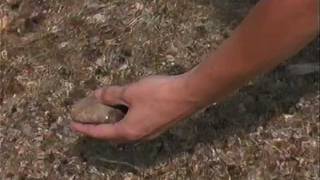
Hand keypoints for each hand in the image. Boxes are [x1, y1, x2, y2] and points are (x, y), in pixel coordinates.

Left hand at [71, 75, 201, 142]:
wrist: (189, 94)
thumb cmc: (158, 93)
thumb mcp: (131, 92)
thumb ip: (112, 95)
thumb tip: (97, 95)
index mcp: (128, 130)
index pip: (101, 133)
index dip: (86, 129)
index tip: (73, 126)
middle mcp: (139, 136)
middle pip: (113, 135)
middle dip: (99, 129)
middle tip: (89, 120)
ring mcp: (150, 132)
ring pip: (126, 131)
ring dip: (114, 125)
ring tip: (106, 115)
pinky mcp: (159, 125)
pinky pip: (136, 126)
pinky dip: (126, 121)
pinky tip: (127, 111)